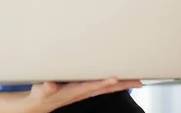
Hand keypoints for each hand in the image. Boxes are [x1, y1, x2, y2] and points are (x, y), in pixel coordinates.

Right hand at [25, 78, 142, 112]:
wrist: (41, 103)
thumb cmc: (41, 95)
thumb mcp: (40, 91)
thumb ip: (45, 88)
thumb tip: (49, 85)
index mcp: (73, 91)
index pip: (92, 86)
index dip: (103, 83)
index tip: (115, 78)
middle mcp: (82, 92)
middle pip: (106, 88)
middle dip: (122, 85)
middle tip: (139, 81)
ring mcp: (84, 91)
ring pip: (106, 87)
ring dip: (121, 84)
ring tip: (135, 80)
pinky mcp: (83, 89)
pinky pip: (101, 85)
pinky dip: (112, 82)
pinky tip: (118, 79)